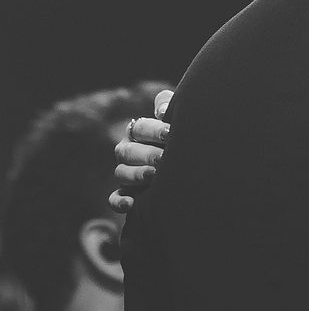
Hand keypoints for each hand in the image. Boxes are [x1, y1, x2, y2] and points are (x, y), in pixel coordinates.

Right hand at [109, 89, 172, 211]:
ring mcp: (125, 172)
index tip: (171, 133)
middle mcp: (129, 151)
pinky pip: (114, 198)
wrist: (191, 166)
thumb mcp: (177, 118)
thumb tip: (163, 110)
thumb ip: (168, 106)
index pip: (140, 128)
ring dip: (136, 174)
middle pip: (128, 151)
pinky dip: (119, 202)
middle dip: (147, 154)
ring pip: (121, 172)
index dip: (154, 130)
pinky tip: (130, 204)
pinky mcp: (126, 193)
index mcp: (139, 132)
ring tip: (154, 175)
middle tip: (163, 157)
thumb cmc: (183, 135)